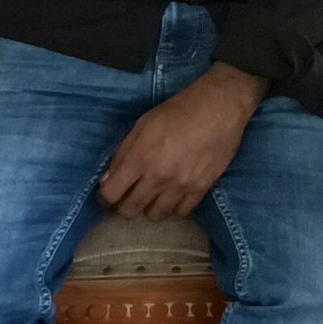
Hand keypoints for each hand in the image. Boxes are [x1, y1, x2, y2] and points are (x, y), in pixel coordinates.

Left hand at [98, 64, 268, 220]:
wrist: (219, 108)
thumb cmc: (177, 111)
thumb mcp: (143, 124)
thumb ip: (123, 153)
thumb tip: (107, 179)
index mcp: (139, 157)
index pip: (110, 194)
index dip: (104, 198)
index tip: (108, 194)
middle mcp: (157, 176)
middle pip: (129, 210)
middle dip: (124, 205)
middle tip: (130, 195)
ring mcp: (180, 186)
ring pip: (154, 215)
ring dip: (150, 206)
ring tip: (155, 194)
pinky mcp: (201, 189)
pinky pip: (180, 212)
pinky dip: (174, 206)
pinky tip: (175, 193)